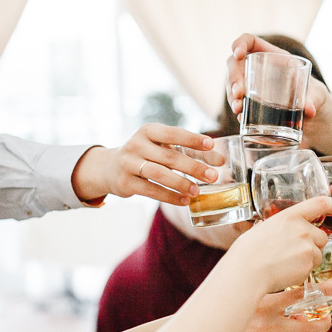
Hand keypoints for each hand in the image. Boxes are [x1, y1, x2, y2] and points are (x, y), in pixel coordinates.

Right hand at [70, 125, 224, 205]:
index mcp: (148, 131)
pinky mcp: (126, 182)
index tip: (211, 144)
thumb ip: (191, 151)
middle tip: (213, 176)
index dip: (192, 138)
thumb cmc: (147, 155)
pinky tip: (184, 200)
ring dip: (181, 183)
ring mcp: (129, 163)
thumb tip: (220, 159)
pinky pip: (151, 190)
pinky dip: (169, 196)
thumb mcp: (164, 147)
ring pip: (159, 174)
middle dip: (193, 167)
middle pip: (169, 156)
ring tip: (197, 191)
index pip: (173, 133)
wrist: (111, 167)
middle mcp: (136, 144)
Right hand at [226, 33, 329, 118]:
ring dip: (231, 96)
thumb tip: (309, 109)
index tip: (238, 54)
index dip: (240, 44)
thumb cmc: (314, 94)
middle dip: (233, 78)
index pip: (249, 41)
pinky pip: (237, 103)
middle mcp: (258, 69)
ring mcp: (252, 86)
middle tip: (238, 94)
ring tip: (238, 109)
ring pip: (232, 85)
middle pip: (235, 65)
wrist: (313, 114)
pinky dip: (237, 110)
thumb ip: (314, 98)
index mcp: (272, 56)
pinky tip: (241, 118)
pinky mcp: (251, 104)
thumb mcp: (317, 93)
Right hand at [228, 195, 331, 294]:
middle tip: (292, 252)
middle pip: (321, 236)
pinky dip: (302, 271)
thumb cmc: (248, 251)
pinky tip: (286, 271)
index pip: (318, 203)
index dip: (329, 204)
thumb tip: (282, 231)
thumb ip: (280, 227)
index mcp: (290, 216)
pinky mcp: (309, 264)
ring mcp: (308, 247)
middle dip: (312, 244)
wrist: (247, 271)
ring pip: (318, 253)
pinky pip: (312, 268)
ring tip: (286, 263)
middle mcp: (302, 229)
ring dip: (308, 259)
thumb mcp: (263, 228)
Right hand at [228, 290, 331, 331]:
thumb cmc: (221, 304)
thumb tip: (291, 281)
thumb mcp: (246, 290)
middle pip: (307, 326)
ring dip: (304, 331)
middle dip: (323, 321)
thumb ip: (267, 287)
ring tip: (310, 323)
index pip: (301, 296)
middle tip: (331, 315)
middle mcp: (266, 324)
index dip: (323, 292)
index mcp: (263, 302)